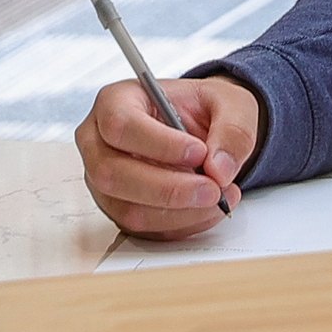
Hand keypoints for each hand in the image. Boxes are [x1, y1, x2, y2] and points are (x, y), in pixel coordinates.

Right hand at [75, 74, 258, 239]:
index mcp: (116, 102)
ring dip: (180, 212)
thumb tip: (220, 168)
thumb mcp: (230, 102)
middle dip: (169, 188)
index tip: (199, 152)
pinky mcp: (120, 210)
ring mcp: (105, 181)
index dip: (158, 144)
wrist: (201, 134)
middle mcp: (99, 142)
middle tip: (212, 188)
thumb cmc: (203, 110)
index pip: (120, 125)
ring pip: (129, 210)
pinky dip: (183, 224)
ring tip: (218, 197)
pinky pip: (146, 229)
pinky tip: (207, 208)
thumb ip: (232, 129)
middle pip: (112, 174)